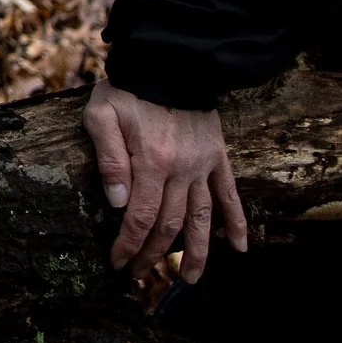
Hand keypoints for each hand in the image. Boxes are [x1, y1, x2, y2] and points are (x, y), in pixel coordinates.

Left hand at [85, 78, 247, 282]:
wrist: (167, 61)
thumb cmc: (127, 89)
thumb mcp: (101, 115)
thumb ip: (109, 159)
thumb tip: (117, 203)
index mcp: (151, 162)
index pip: (140, 217)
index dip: (129, 244)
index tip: (119, 263)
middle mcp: (182, 170)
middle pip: (169, 224)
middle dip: (153, 254)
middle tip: (139, 274)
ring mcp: (203, 166)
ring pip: (203, 218)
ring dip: (198, 253)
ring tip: (190, 280)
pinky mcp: (218, 158)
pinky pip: (230, 195)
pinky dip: (238, 222)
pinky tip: (241, 247)